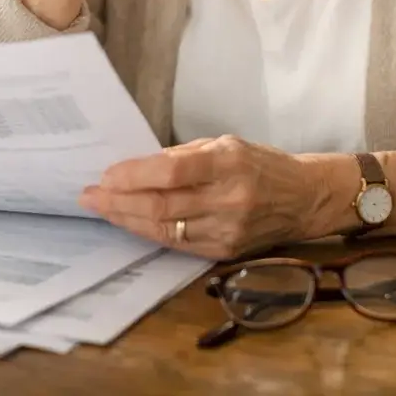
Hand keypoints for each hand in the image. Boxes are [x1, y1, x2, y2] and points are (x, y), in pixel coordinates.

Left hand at [77, 136, 339, 260]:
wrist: (306, 198)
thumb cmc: (262, 164)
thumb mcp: (226, 144)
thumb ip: (183, 155)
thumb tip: (138, 167)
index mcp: (228, 163)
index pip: (172, 172)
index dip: (134, 175)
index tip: (106, 175)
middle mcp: (228, 199)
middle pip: (162, 206)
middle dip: (119, 202)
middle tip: (89, 196)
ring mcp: (227, 230)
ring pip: (165, 229)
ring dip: (127, 220)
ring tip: (102, 210)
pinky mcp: (225, 251)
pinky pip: (178, 244)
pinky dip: (150, 233)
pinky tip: (130, 223)